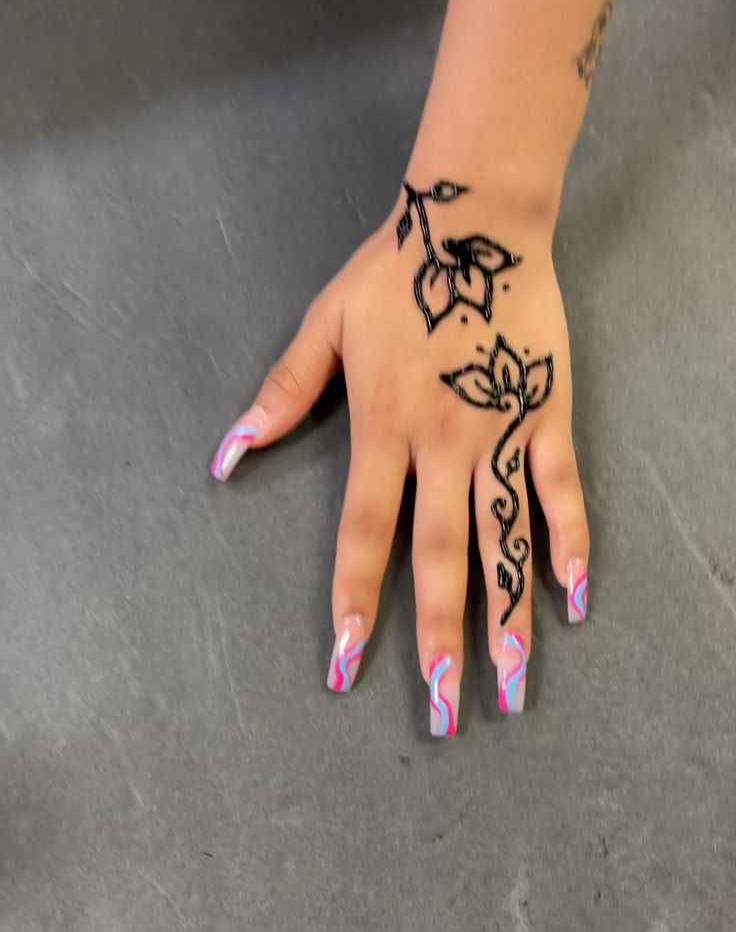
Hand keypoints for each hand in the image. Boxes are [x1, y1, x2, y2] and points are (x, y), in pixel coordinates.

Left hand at [210, 181, 588, 733]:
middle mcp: (441, 444)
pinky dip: (569, 541)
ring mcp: (500, 433)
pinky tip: (576, 596)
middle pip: (439, 558)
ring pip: (504, 537)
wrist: (475, 220)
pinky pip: (560, 489)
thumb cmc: (393, 271)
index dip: (353, 600)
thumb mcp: (323, 325)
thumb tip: (226, 454)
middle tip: (446, 711)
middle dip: (439, 640)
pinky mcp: (547, 415)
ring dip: (510, 613)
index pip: (364, 533)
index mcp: (381, 427)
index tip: (345, 664)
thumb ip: (281, 393)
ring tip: (516, 680)